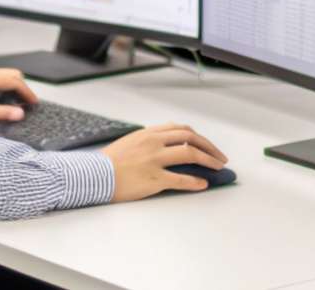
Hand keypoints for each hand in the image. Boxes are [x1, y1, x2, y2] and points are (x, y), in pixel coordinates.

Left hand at [0, 69, 38, 127]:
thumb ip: (1, 113)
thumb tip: (20, 114)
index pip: (15, 81)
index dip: (27, 92)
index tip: (34, 103)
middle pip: (12, 76)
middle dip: (22, 88)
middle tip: (26, 104)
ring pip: (4, 75)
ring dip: (12, 87)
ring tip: (15, 102)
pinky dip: (3, 86)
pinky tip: (0, 99)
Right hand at [100, 123, 227, 200]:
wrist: (95, 175)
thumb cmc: (110, 162)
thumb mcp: (130, 142)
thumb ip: (149, 141)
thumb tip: (166, 145)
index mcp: (149, 133)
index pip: (180, 129)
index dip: (197, 137)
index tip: (205, 144)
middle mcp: (154, 143)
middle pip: (190, 138)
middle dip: (209, 147)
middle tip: (219, 157)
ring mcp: (155, 160)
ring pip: (190, 154)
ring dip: (208, 160)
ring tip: (217, 167)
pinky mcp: (154, 178)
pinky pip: (181, 179)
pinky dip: (195, 182)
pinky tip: (203, 184)